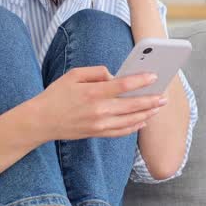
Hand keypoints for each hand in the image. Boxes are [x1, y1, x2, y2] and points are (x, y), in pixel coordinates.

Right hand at [31, 66, 167, 141]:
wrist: (42, 121)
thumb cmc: (56, 95)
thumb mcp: (73, 74)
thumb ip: (96, 72)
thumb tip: (114, 76)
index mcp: (93, 92)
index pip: (123, 85)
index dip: (141, 80)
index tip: (153, 76)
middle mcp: (99, 110)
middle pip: (132, 105)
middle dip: (151, 100)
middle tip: (164, 96)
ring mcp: (99, 124)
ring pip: (130, 120)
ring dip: (147, 114)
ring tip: (158, 107)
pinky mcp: (98, 133)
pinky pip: (122, 132)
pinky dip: (135, 126)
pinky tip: (143, 121)